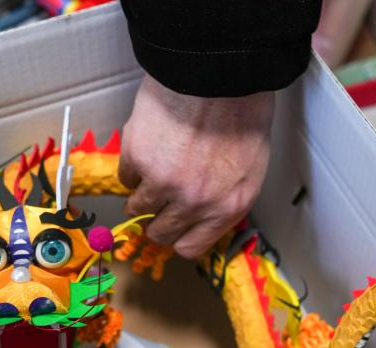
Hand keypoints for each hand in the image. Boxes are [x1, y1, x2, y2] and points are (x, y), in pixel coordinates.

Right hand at [118, 75, 274, 258]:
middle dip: (157, 218)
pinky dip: (131, 164)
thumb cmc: (243, 113)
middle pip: (161, 233)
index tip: (174, 224)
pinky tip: (146, 145)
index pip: (190, 247)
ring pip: (137, 208)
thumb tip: (204, 213)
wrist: (219, 73)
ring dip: (140, 193)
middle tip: (157, 199)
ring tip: (150, 170)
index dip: (179, 236)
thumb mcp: (250, 167)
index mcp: (227, 208)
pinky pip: (125, 175)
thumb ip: (225, 198)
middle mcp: (195, 204)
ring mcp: (164, 184)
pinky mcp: (138, 160)